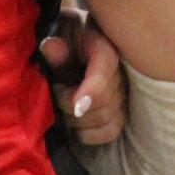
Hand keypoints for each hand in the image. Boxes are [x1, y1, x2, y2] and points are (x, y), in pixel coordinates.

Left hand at [40, 8, 126, 146]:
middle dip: (70, 105)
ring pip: (105, 118)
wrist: (75, 51)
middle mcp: (121, 72)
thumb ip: (55, 48)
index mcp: (105, 48)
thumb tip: (50, 45)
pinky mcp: (121, 112)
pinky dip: (89, 133)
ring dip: (77, 120)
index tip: (77, 106)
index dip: (93, 89)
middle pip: (102, 102)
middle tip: (55, 92)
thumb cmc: (65, 45)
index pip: (107, 67)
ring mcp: (124, 94)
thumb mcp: (58, 41)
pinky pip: (110, 131)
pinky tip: (76, 124)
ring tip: (63, 107)